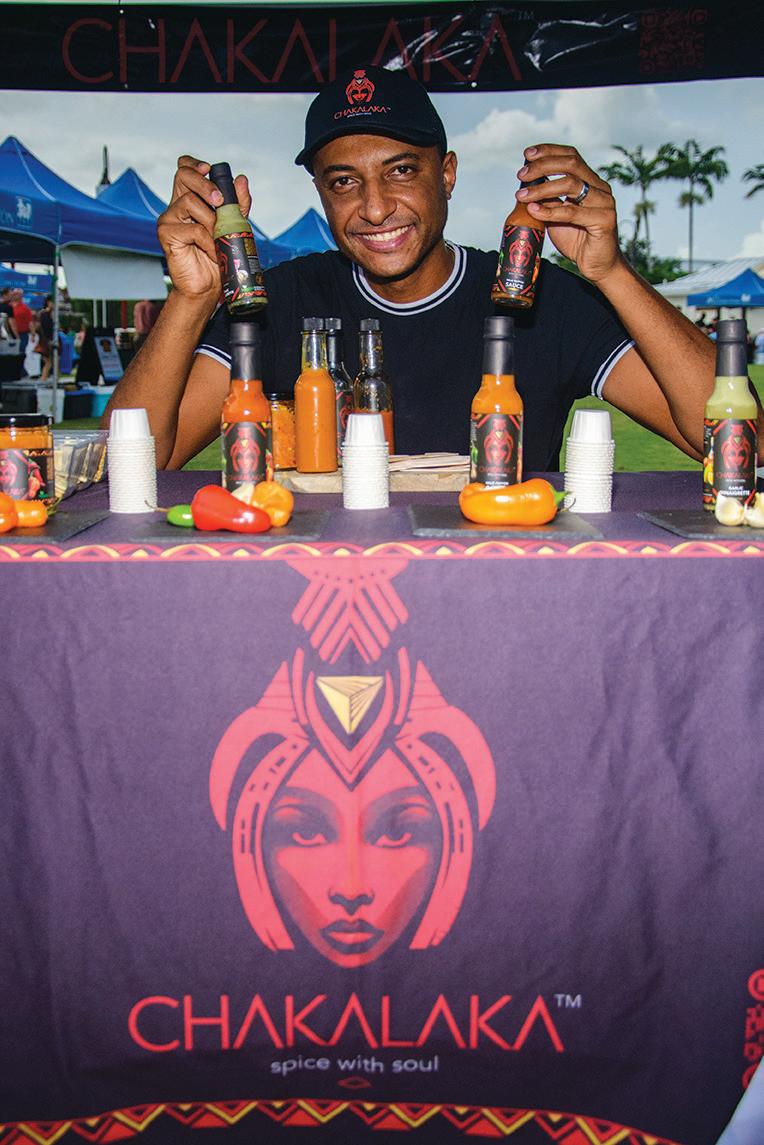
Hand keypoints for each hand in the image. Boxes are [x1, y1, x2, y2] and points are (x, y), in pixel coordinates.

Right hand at [157, 156, 252, 303]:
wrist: (207, 287)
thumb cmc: (217, 258)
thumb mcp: (233, 226)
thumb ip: (237, 204)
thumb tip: (241, 180)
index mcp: (189, 199)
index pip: (184, 169)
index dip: (194, 164)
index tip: (209, 168)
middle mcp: (176, 206)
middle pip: (183, 176)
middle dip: (205, 183)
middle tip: (220, 200)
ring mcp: (169, 219)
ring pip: (189, 201)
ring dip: (211, 221)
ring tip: (219, 239)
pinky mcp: (167, 235)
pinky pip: (192, 229)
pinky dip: (208, 241)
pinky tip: (213, 252)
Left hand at [516, 145, 623, 283]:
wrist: (596, 266)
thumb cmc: (577, 240)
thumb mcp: (557, 215)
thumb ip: (547, 199)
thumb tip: (525, 184)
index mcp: (591, 182)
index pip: (571, 156)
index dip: (549, 151)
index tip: (527, 155)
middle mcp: (600, 188)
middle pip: (571, 164)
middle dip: (543, 166)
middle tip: (521, 175)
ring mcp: (604, 203)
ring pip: (571, 185)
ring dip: (542, 188)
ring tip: (521, 195)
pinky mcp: (604, 220)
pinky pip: (573, 212)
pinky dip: (550, 210)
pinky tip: (533, 210)